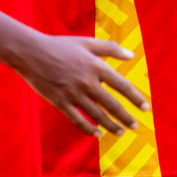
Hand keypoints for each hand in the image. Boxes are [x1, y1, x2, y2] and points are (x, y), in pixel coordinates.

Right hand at [10, 33, 149, 136]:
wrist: (31, 53)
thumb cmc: (61, 46)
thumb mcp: (87, 42)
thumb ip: (110, 49)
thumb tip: (131, 55)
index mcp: (96, 66)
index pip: (122, 86)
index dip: (135, 98)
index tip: (145, 108)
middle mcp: (87, 82)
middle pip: (112, 104)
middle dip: (126, 117)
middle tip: (135, 126)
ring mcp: (73, 94)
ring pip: (96, 115)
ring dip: (110, 125)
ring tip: (120, 132)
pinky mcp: (60, 102)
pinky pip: (77, 120)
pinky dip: (88, 129)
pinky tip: (98, 134)